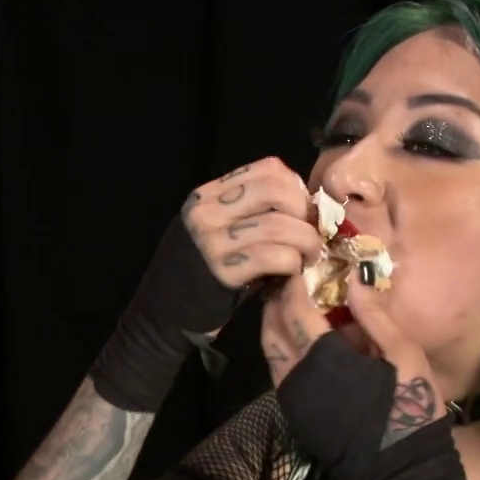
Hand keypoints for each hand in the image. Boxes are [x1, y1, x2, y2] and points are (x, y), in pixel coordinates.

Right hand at [181, 157, 326, 290]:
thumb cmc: (203, 270)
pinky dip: (292, 262)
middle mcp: (206, 212)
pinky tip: (294, 270)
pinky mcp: (222, 271)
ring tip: (309, 255)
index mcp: (208, 195)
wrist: (167, 310)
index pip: (268, 169)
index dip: (296, 187)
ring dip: (306, 241)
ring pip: (278, 225)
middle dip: (304, 212)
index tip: (303, 211)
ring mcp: (212, 241)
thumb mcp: (217, 228)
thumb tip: (303, 202)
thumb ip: (250, 210)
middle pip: (275, 190)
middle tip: (312, 233)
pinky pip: (272, 256)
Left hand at [269, 275, 448, 479]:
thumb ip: (374, 316)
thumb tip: (354, 279)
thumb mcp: (404, 355)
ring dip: (278, 326)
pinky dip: (286, 351)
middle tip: (295, 281)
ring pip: (271, 353)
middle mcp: (296, 377)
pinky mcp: (295, 415)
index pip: (295, 309)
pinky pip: (281, 374)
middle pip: (272, 329)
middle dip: (279, 301)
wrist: (402, 473)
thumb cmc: (410, 410)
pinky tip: (308, 343)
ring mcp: (291, 399)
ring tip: (299, 307)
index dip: (297, 282)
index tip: (305, 263)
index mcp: (323, 359)